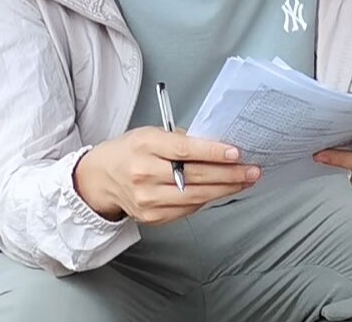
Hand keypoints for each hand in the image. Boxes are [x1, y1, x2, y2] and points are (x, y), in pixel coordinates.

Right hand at [73, 127, 258, 224]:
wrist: (99, 179)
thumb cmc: (128, 151)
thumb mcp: (149, 133)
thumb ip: (181, 140)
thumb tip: (216, 146)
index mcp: (144, 146)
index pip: (185, 150)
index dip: (213, 153)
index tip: (236, 153)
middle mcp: (144, 174)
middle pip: (194, 177)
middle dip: (229, 174)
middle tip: (251, 170)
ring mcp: (148, 200)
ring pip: (195, 197)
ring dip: (225, 190)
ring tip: (245, 181)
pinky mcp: (152, 217)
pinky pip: (187, 210)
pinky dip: (207, 200)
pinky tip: (221, 191)